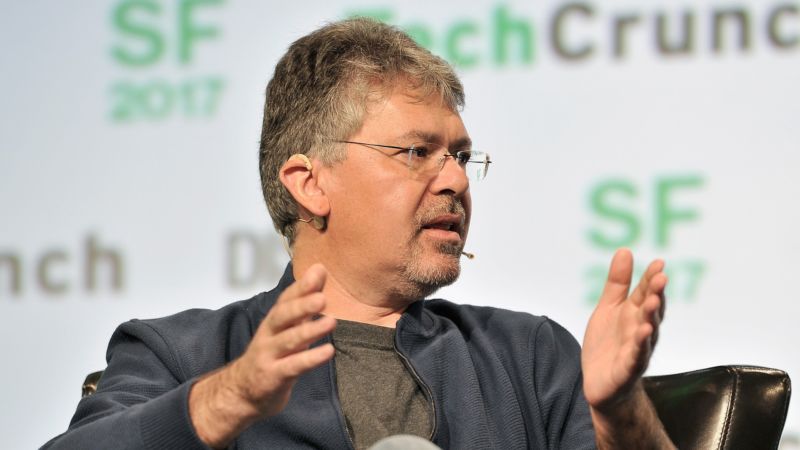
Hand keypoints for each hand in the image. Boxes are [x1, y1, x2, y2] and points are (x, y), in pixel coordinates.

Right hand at [189, 264, 335, 446]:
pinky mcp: (273, 377)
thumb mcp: (289, 326)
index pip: (286, 299)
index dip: (301, 287)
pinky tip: (328, 351)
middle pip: (282, 316)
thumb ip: (305, 300)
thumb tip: (320, 269)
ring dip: (309, 331)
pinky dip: (311, 358)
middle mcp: (269, 335)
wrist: (241, 392)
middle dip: (301, 305)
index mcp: (274, 321)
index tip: (319, 272)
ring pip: (288, 340)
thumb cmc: (272, 354)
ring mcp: (269, 356)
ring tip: (331, 322)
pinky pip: (293, 366)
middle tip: (321, 298)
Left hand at [581, 249, 666, 409]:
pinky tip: (642, 334)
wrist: (602, 383)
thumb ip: (617, 282)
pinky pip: (635, 357)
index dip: (651, 279)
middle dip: (656, 295)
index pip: (646, 293)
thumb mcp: (608, 307)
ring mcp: (637, 351)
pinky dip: (639, 346)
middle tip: (660, 278)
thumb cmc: (609, 343)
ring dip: (651, 318)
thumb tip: (625, 249)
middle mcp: (641, 331)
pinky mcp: (627, 370)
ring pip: (647, 333)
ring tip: (653, 302)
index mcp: (636, 314)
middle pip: (650, 311)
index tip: (659, 263)